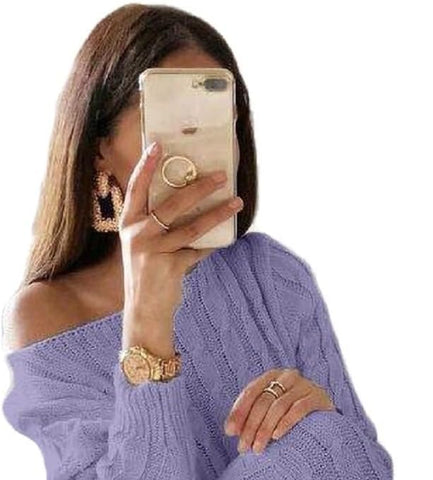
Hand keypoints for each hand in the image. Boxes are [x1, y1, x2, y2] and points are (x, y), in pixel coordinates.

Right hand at [120, 139, 243, 349]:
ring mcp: (153, 251)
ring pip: (191, 226)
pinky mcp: (171, 267)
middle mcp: (138, 235)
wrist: (144, 313)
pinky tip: (226, 238)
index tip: (159, 146)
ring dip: (217, 213)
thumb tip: (189, 204)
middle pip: (172, 203)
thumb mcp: (144, 247)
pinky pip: (198, 251)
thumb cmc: (147, 277)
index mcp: (128, 225)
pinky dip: (212, 245)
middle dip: (199, 187)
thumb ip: (158, 227)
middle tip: (220, 175)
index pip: (136, 188)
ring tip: (236, 202)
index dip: (146, 166)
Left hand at [224, 368, 335, 453]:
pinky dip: (285, 423)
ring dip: (265, 429)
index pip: (250, 392)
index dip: (238, 412)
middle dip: (251, 426)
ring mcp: (305, 385)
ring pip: (278, 406)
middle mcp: (288, 376)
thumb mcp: (270, 411)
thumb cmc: (291, 414)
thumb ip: (251, 416)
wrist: (326, 416)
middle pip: (263, 401)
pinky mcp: (318, 397)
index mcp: (272, 376)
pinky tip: (276, 436)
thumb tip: (230, 430)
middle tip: (244, 447)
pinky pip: (299, 409)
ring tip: (258, 448)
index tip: (230, 432)